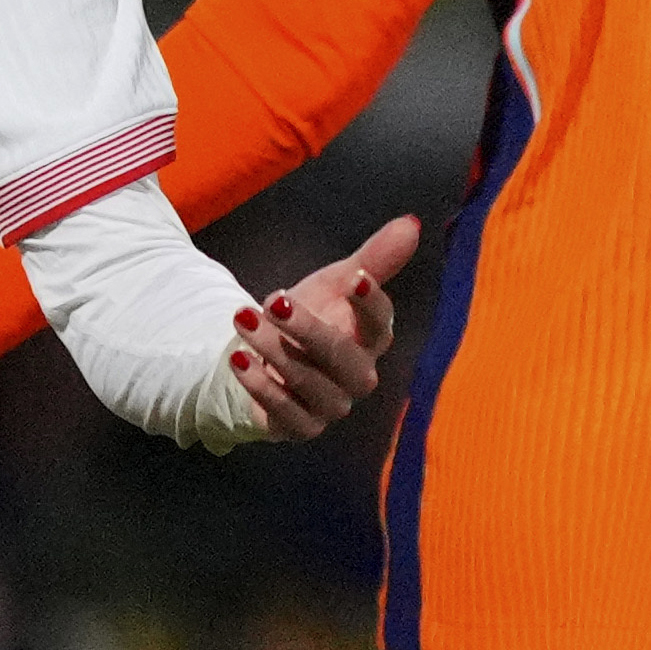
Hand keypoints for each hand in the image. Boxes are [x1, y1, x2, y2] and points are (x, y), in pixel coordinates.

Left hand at [229, 214, 418, 440]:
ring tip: (244, 319)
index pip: (381, 326)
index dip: (371, 304)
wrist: (266, 356)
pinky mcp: (300, 426)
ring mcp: (330, 405)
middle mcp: (356, 377)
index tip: (355, 277)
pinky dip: (261, 388)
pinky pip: (286, 414)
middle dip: (309, 330)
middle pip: (344, 358)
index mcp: (370, 340)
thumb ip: (373, 259)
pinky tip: (239, 360)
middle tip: (274, 302)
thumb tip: (411, 223)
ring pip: (311, 384)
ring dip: (276, 352)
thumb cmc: (311, 317)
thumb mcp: (334, 284)